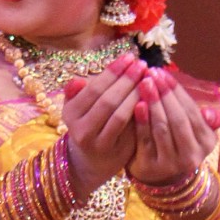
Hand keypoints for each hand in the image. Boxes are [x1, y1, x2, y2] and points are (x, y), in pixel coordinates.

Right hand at [61, 55, 148, 195]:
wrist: (91, 162)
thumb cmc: (89, 125)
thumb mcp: (78, 109)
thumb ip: (78, 93)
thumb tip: (78, 80)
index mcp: (70, 113)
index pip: (94, 88)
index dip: (113, 71)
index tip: (130, 57)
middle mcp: (80, 129)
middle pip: (107, 99)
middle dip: (127, 80)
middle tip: (142, 64)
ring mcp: (97, 143)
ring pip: (119, 114)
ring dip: (136, 94)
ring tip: (148, 78)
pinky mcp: (114, 152)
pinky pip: (129, 129)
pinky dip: (139, 112)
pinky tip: (149, 99)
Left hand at [127, 68, 219, 185]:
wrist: (158, 174)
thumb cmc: (177, 142)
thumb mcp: (195, 131)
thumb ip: (203, 118)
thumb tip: (210, 113)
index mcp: (206, 142)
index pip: (192, 112)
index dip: (177, 91)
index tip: (164, 73)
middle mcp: (191, 156)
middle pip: (178, 120)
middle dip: (164, 94)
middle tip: (152, 74)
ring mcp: (170, 164)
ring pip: (162, 128)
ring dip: (153, 103)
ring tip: (144, 83)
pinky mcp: (150, 168)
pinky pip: (145, 140)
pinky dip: (142, 121)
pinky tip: (137, 104)